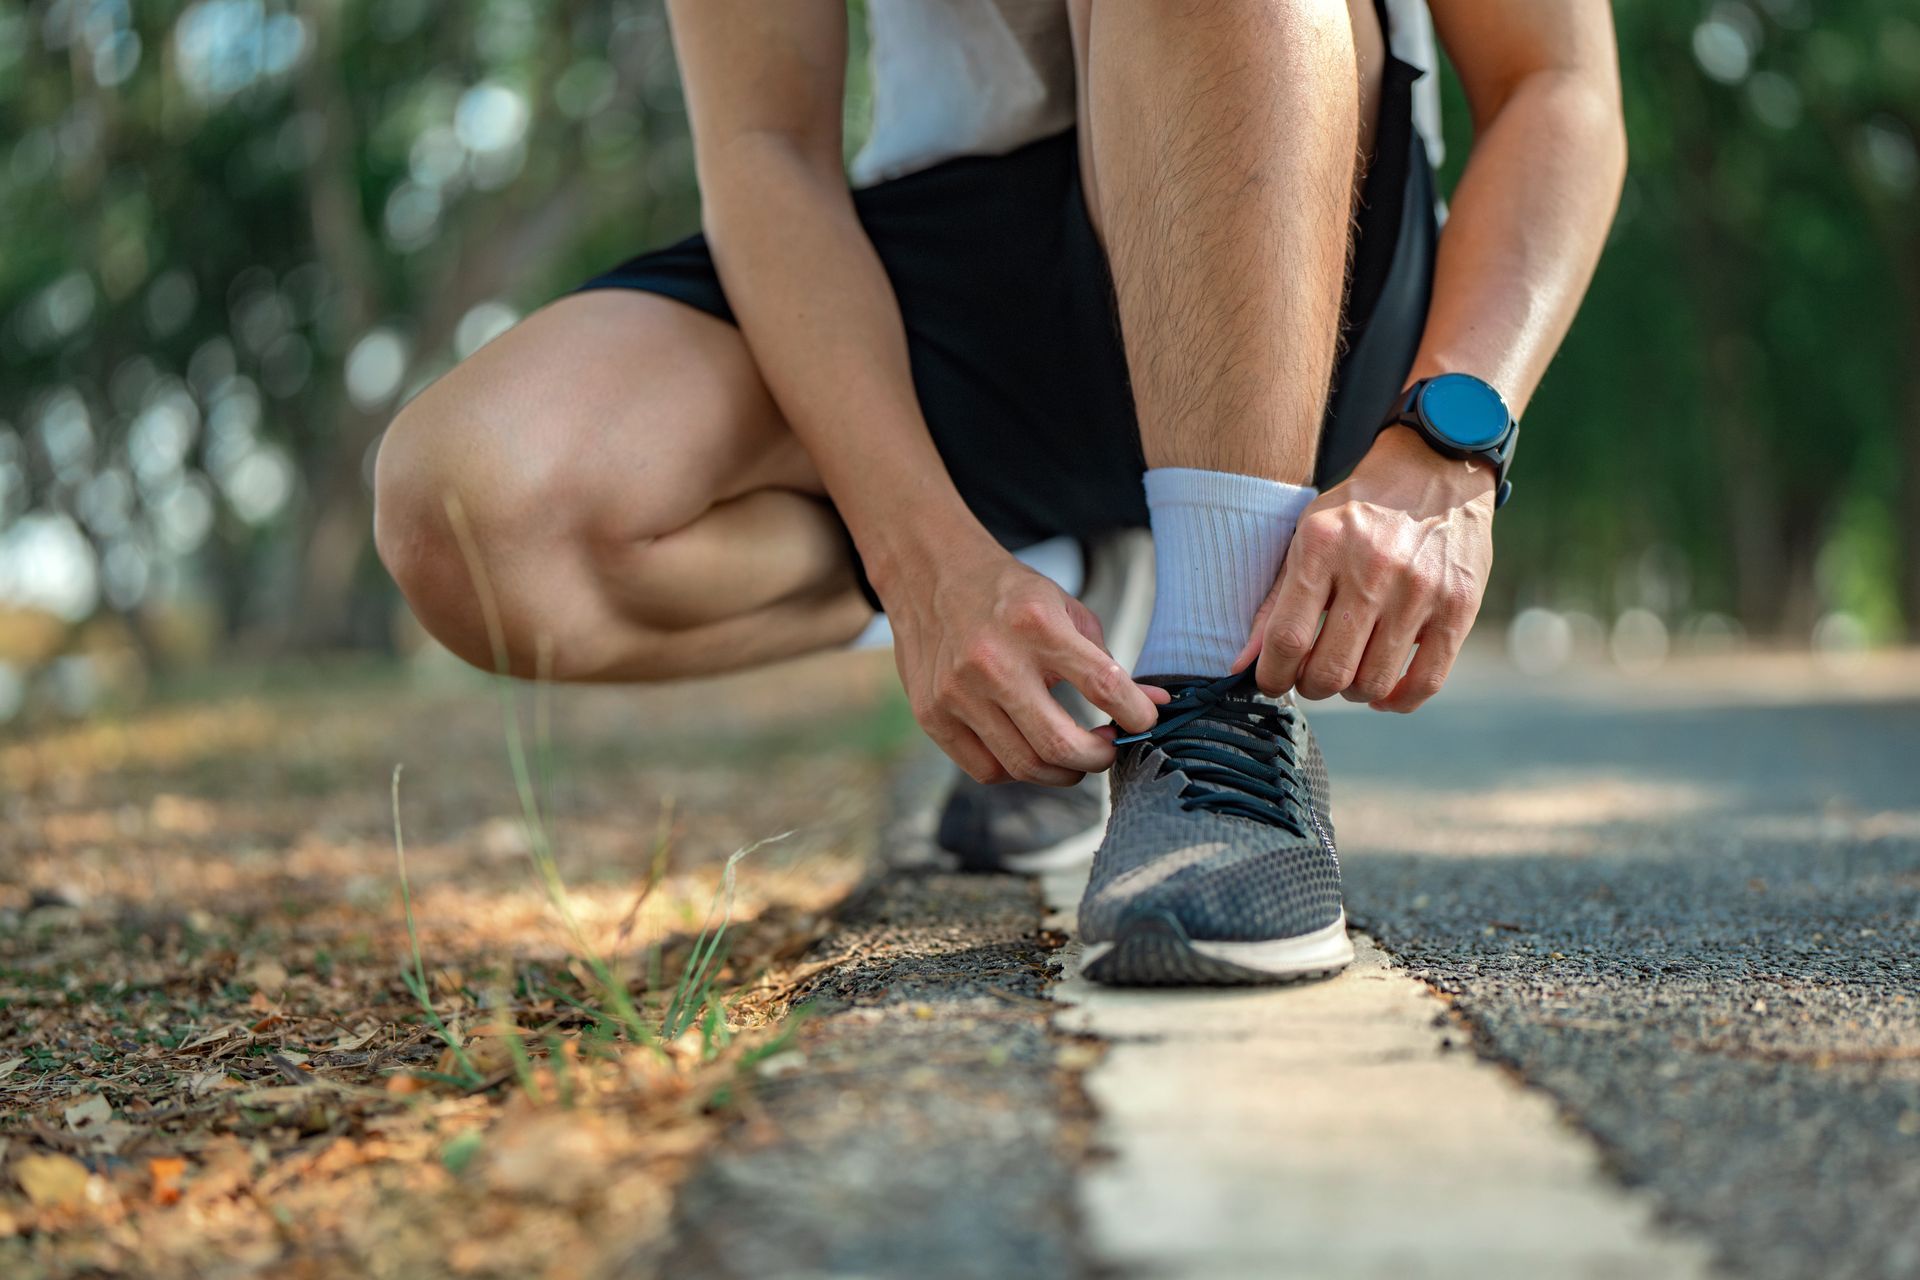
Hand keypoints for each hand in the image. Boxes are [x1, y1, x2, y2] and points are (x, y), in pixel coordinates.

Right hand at [881, 537, 1168, 784]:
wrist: (930, 574)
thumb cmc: (1009, 596)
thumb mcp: (1065, 610)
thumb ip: (1109, 661)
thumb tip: (1157, 708)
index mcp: (1035, 624)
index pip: (1103, 685)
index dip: (1136, 714)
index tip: (1145, 722)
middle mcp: (992, 661)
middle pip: (1060, 745)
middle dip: (1099, 758)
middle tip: (1107, 749)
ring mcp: (956, 693)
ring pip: (1024, 766)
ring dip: (1063, 772)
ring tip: (1074, 757)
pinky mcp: (932, 715)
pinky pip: (987, 770)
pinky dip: (1018, 771)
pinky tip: (1030, 750)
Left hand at [1235, 426, 1495, 712]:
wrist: (1434, 472)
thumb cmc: (1360, 512)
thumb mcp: (1307, 537)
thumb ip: (1275, 601)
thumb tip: (1242, 665)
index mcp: (1323, 546)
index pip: (1287, 639)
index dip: (1273, 676)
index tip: (1272, 682)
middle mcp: (1372, 569)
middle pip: (1330, 669)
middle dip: (1312, 687)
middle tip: (1311, 678)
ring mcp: (1420, 590)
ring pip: (1374, 682)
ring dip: (1352, 693)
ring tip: (1348, 675)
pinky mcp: (1458, 607)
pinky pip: (1426, 681)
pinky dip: (1398, 701)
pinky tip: (1383, 692)